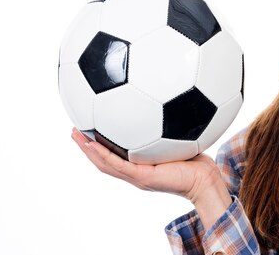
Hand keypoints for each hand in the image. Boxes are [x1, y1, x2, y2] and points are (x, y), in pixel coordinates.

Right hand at [70, 128, 228, 210]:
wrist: (205, 179)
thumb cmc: (195, 159)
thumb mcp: (179, 138)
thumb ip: (171, 125)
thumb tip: (172, 98)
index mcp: (140, 165)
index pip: (114, 156)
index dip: (98, 144)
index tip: (88, 127)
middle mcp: (135, 172)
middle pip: (103, 161)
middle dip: (86, 146)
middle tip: (73, 129)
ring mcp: (137, 177)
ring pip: (105, 164)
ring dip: (88, 150)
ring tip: (75, 135)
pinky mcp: (143, 177)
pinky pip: (118, 165)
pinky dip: (103, 155)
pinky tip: (93, 143)